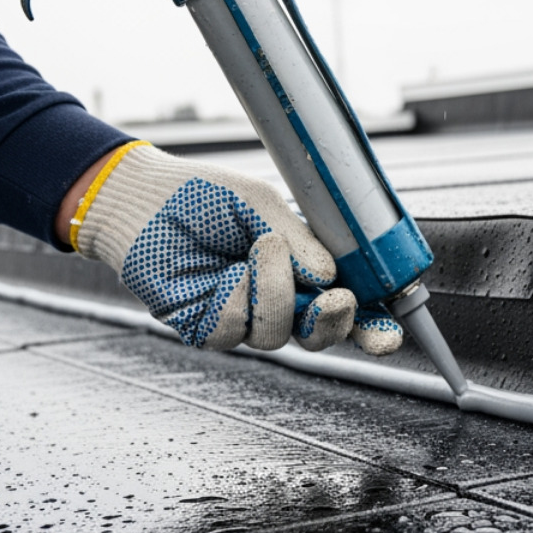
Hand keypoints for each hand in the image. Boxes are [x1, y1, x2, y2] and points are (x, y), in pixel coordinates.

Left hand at [70, 143, 402, 354]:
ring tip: (257, 247)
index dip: (372, 327)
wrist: (143, 197)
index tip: (389, 336)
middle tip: (334, 298)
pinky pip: (234, 327)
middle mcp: (278, 300)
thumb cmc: (203, 195)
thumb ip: (300, 240)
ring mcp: (242, 318)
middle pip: (321, 337)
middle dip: (335, 323)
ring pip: (277, 333)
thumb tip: (329, 276)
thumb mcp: (263, 203)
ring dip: (275, 289)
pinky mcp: (206, 328)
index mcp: (303, 271)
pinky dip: (234, 294)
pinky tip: (220, 269)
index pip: (348, 308)